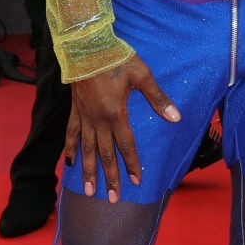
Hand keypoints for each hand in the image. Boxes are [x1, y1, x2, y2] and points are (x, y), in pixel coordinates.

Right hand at [64, 55, 179, 200]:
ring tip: (88, 189)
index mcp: (116, 113)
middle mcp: (98, 120)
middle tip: (111, 198)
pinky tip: (68, 163)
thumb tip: (176, 117)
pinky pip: (71, 134)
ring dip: (88, 170)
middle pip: (104, 154)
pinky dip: (70, 149)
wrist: (86, 46)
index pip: (126, 145)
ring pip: (85, 149)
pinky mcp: (75, 110)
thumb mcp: (142, 75)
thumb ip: (158, 98)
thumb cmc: (116, 58)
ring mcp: (84, 116)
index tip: (135, 182)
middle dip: (110, 177)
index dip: (131, 164)